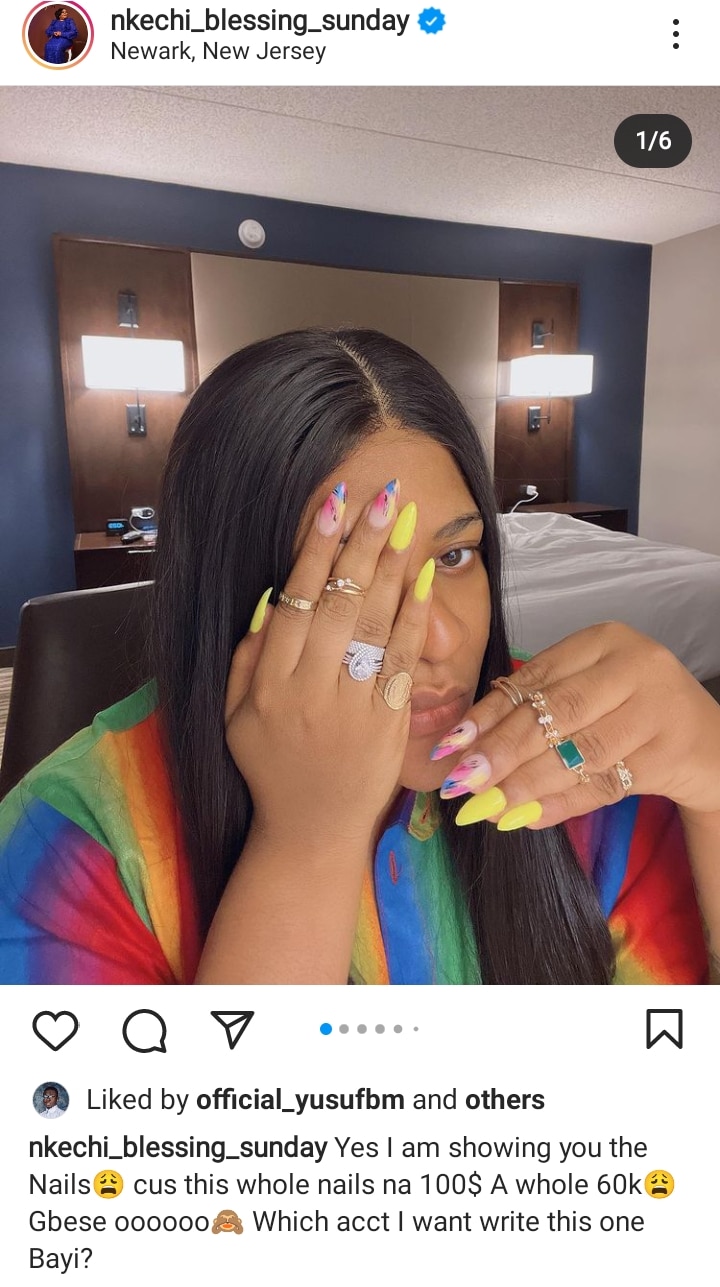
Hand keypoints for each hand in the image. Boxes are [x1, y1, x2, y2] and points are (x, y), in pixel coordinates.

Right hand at [224, 480, 434, 847]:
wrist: (311, 832)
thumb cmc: (271, 768)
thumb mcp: (234, 718)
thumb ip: (245, 659)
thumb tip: (271, 599)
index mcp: (268, 686)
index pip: (295, 604)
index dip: (315, 551)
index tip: (332, 505)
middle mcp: (310, 693)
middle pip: (341, 605)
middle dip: (362, 545)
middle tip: (381, 497)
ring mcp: (353, 710)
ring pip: (376, 626)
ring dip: (392, 568)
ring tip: (404, 521)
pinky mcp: (390, 725)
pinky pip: (406, 661)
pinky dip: (416, 617)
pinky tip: (423, 578)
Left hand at [431, 622, 719, 828]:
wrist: (708, 744)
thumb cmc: (631, 711)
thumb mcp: (587, 692)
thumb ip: (534, 707)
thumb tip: (463, 745)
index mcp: (604, 640)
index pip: (536, 678)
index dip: (490, 714)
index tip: (451, 747)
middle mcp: (635, 666)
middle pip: (555, 714)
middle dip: (502, 752)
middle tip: (462, 784)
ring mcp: (658, 709)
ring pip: (578, 752)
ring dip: (526, 785)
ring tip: (487, 808)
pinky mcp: (672, 754)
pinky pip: (605, 784)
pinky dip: (562, 804)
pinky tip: (527, 817)